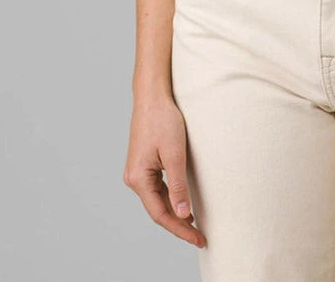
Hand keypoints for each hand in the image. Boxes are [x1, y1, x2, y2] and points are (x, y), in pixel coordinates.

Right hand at [123, 93, 204, 248]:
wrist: (152, 97)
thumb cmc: (163, 120)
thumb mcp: (174, 154)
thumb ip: (177, 185)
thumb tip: (182, 214)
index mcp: (138, 179)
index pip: (161, 214)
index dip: (180, 229)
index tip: (198, 238)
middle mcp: (134, 179)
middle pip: (158, 210)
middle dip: (179, 225)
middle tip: (200, 237)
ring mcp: (137, 172)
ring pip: (157, 201)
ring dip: (175, 213)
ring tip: (194, 226)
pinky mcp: (143, 165)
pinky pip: (157, 189)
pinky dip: (170, 199)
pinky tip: (182, 205)